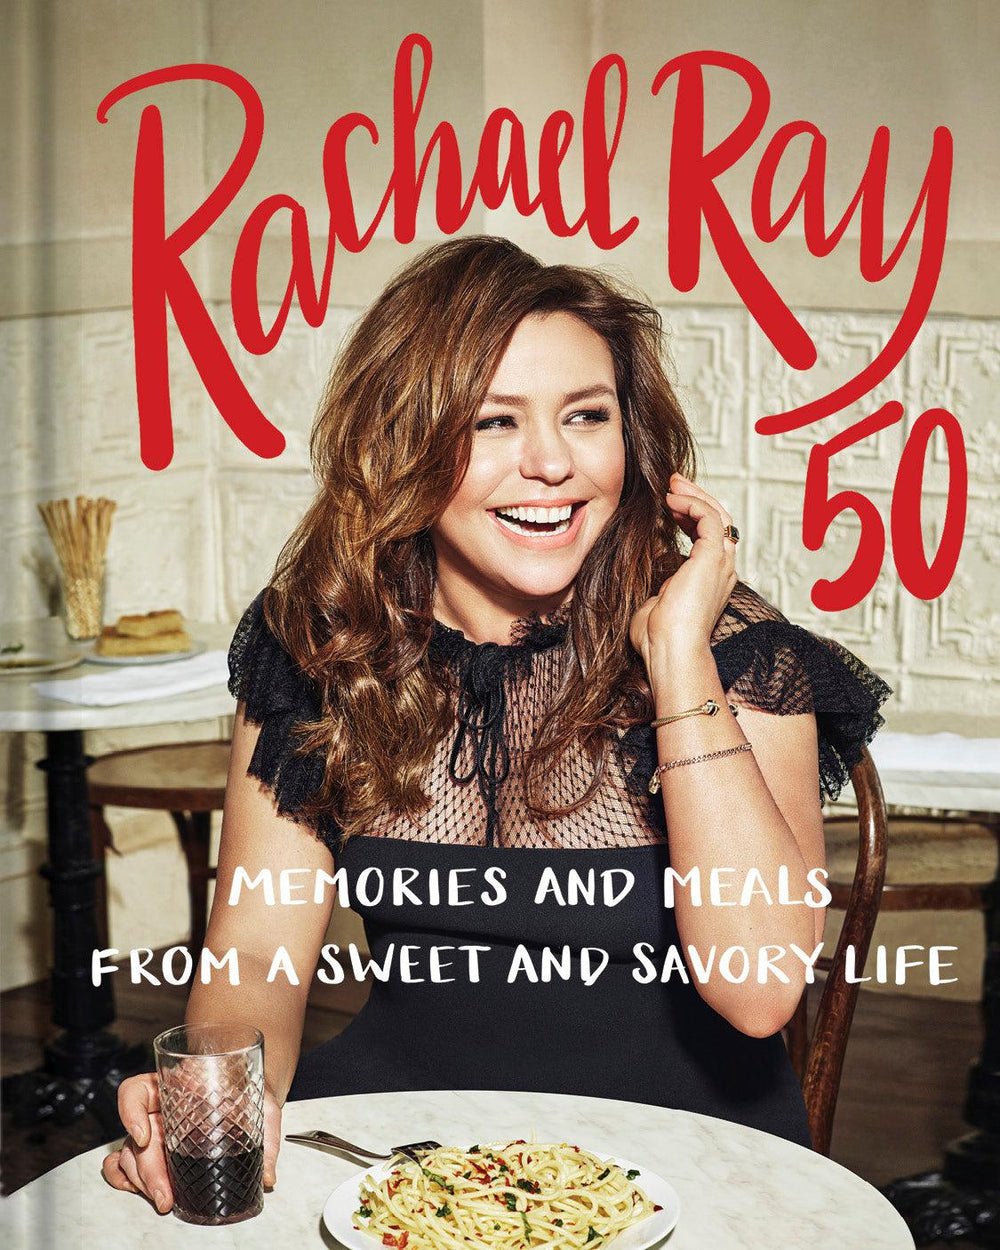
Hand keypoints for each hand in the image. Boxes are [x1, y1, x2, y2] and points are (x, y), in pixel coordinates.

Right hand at [101, 1072, 282, 1211]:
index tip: (144, 1137)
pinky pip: (127, 1164)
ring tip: (165, 1198)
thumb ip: (267, 1135)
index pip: (136, 1091)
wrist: (251, 1098)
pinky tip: (141, 1192)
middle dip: (147, 1170)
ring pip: (131, 1155)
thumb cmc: (250, 1095)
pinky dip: (126, 1179)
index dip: (131, 1112)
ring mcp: (155, 1131)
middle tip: (165, 1192)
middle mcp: (160, 1108)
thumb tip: (267, 1175)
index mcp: (177, 1087)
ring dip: (143, 1181)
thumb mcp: (262, 1106)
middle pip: (136, 1135)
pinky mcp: (156, 1151)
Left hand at [630, 473, 736, 671]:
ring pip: (718, 514)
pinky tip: (671, 499)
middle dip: (695, 497)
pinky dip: (692, 503)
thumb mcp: (654, 601)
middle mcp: (721, 569)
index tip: (669, 502)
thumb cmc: (658, 637)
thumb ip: (656, 584)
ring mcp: (721, 563)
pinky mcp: (713, 557)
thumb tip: (642, 573)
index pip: (709, 536)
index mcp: (710, 579)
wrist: (670, 650)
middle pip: (718, 520)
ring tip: (671, 484)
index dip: (690, 515)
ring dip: (694, 495)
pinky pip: (709, 518)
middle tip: (673, 482)